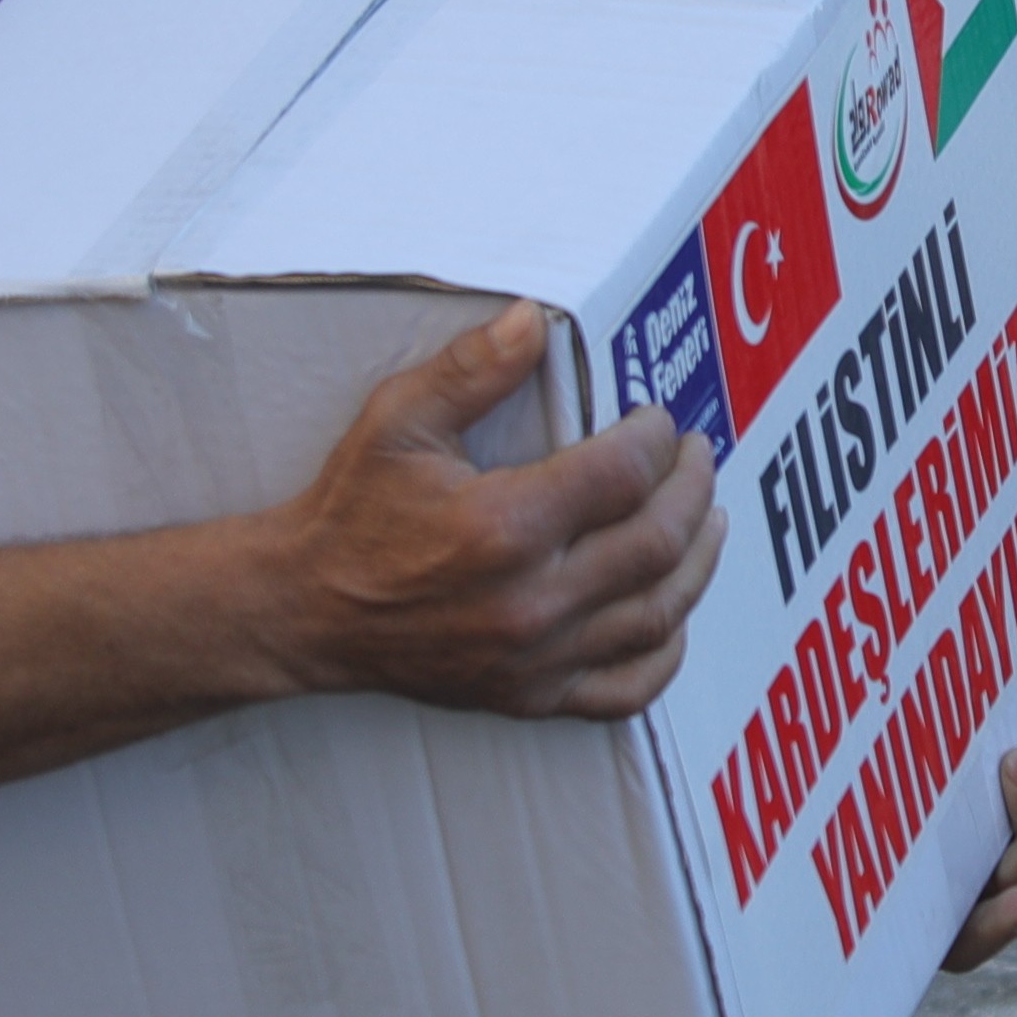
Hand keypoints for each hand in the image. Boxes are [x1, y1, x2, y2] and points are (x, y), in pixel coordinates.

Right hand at [258, 305, 725, 717]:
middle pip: (657, 542)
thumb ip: (471, 369)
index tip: (657, 418)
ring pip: (658, 614)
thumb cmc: (352, 511)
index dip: (656, 438)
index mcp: (503, 525)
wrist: (305, 610)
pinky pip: (627, 688)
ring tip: (710, 520)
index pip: (623, 474)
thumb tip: (532, 320)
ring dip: (699, 562)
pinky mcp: (530, 696)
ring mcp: (536, 658)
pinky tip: (674, 612)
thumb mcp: (398, 421)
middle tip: (697, 455)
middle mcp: (530, 599)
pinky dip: (665, 653)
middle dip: (692, 488)